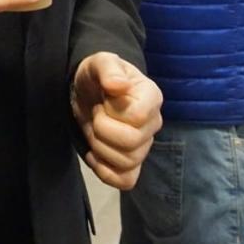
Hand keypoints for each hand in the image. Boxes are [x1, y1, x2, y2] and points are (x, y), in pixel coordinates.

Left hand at [70, 53, 162, 189]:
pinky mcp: (132, 163)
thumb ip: (108, 69)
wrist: (90, 91)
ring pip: (128, 163)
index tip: (103, 101)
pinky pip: (126, 181)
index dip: (112, 113)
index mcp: (151, 97)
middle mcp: (153, 124)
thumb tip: (117, 85)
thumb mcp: (100, 62)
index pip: (137, 118)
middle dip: (102, 132)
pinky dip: (106, 173)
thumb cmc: (98, 75)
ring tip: (93, 132)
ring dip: (101, 150)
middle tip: (95, 117)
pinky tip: (95, 156)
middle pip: (133, 144)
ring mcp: (144, 146)